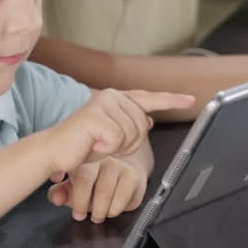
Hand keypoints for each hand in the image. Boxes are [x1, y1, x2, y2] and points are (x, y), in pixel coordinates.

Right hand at [42, 89, 192, 175]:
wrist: (56, 150)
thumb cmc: (83, 145)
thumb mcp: (113, 135)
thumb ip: (130, 125)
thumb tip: (150, 121)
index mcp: (117, 99)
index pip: (150, 98)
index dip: (172, 100)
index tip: (191, 100)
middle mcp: (112, 96)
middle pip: (143, 126)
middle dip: (130, 143)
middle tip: (107, 145)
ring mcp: (104, 104)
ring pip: (132, 134)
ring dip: (117, 147)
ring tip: (99, 144)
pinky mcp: (96, 117)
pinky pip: (118, 140)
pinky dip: (107, 149)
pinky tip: (93, 145)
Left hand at [47, 156, 148, 223]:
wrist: (124, 162)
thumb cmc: (96, 174)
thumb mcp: (74, 181)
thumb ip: (60, 191)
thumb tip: (56, 199)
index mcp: (85, 157)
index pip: (81, 177)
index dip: (78, 199)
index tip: (77, 213)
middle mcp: (104, 157)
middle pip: (94, 185)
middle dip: (88, 206)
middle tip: (86, 216)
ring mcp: (121, 165)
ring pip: (109, 193)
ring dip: (102, 210)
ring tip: (98, 215)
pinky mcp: (135, 174)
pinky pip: (125, 198)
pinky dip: (116, 209)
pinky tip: (112, 209)